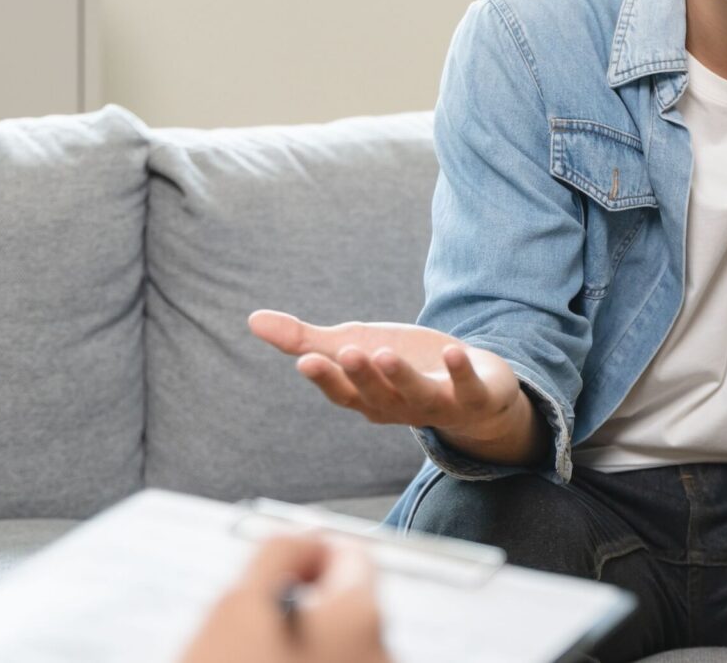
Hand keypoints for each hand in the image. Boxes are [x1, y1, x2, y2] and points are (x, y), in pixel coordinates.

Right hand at [180, 536, 389, 662]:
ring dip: (303, 652)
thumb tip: (308, 535)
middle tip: (251, 635)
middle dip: (303, 610)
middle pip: (349, 607)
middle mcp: (383, 657)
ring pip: (340, 651)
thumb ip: (279, 552)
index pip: (355, 555)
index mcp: (362, 618)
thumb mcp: (236, 608)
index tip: (280, 571)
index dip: (312, 554)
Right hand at [247, 310, 524, 442]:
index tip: (305, 361)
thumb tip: (252, 319)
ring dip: (401, 377)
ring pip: (417, 395)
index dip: (325, 379)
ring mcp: (438, 405)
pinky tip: (452, 351)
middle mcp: (399, 407)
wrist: (473, 392)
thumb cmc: (404, 369)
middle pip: (376, 395)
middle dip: (360, 376)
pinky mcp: (473, 396)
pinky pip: (466, 388)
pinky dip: (459, 372)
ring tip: (384, 353)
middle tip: (344, 353)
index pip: (341, 392)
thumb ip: (306, 340)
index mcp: (367, 398)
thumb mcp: (355, 348)